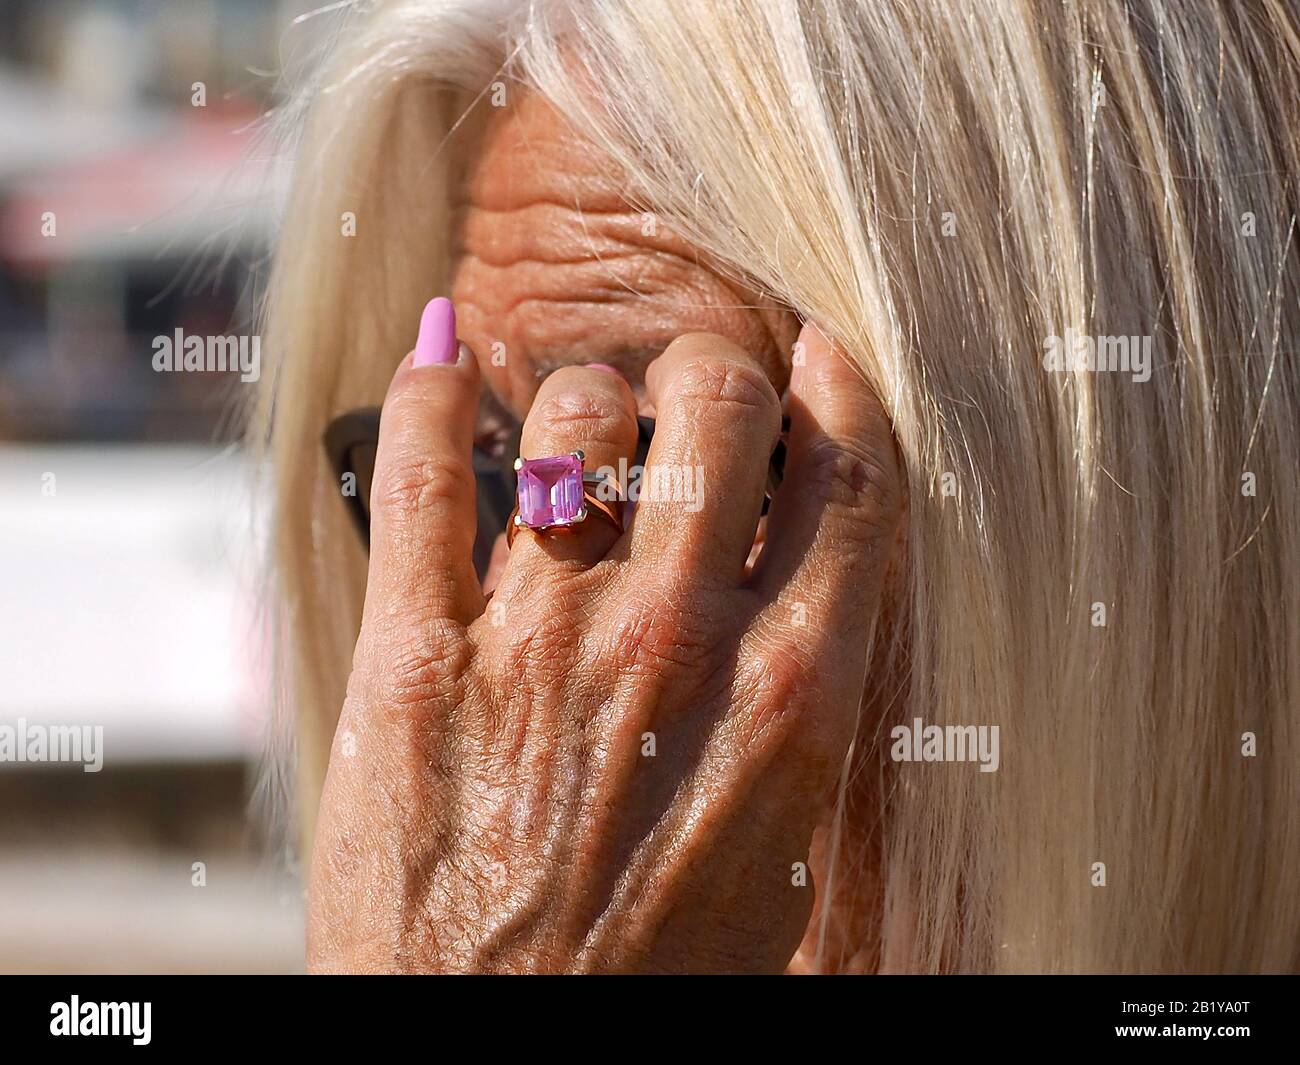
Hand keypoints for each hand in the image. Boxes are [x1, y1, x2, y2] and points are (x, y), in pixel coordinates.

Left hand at [307, 319, 901, 972]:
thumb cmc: (662, 980)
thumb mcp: (798, 852)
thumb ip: (824, 709)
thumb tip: (833, 584)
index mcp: (795, 699)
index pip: (851, 479)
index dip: (840, 390)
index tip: (817, 356)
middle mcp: (674, 645)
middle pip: (721, 406)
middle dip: (717, 373)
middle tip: (696, 398)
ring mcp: (537, 640)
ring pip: (575, 413)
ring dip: (587, 397)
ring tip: (578, 430)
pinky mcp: (414, 661)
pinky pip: (418, 474)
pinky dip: (423, 396)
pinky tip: (435, 364)